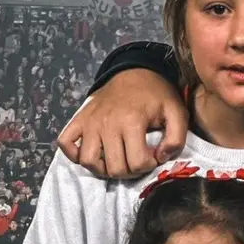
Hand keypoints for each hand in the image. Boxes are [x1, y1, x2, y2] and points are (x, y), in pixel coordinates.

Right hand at [56, 69, 187, 178]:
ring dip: (104, 168)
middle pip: (113, 168)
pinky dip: (76, 154)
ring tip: (118, 160)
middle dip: (130, 171)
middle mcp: (106, 123)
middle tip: (137, 160)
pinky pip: (66, 143)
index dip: (149, 166)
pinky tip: (94, 152)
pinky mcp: (79, 119)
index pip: (137, 163)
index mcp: (132, 121)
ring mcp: (89, 122)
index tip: (153, 156)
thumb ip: (176, 139)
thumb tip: (161, 158)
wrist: (135, 72)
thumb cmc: (157, 94)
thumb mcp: (177, 112)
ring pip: (88, 161)